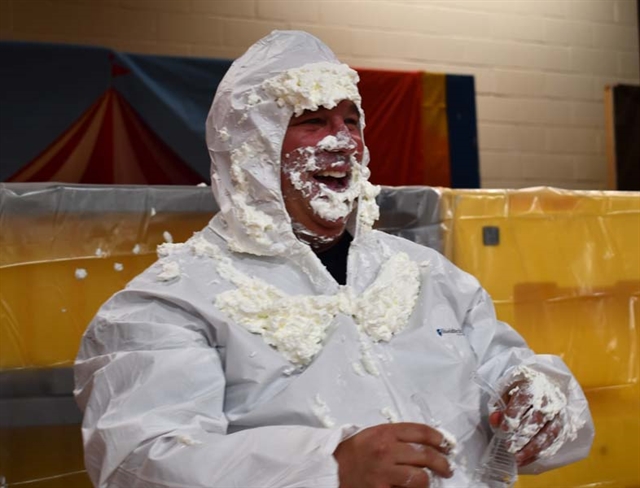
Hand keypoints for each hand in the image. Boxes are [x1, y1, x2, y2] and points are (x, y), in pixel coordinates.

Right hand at [333, 422, 453, 487]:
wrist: (332, 468)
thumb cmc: (357, 450)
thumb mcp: (375, 433)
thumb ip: (399, 435)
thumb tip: (429, 443)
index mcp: (386, 432)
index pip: (421, 432)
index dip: (439, 439)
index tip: (446, 445)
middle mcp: (386, 450)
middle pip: (426, 455)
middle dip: (442, 463)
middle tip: (447, 468)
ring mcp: (384, 472)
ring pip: (420, 478)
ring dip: (428, 480)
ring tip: (430, 481)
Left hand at [489, 378, 565, 466]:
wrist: (546, 386)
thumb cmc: (521, 389)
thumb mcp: (506, 390)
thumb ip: (499, 404)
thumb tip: (494, 419)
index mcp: (533, 384)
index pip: (524, 399)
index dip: (514, 414)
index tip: (503, 429)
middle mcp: (549, 399)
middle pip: (538, 418)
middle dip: (523, 435)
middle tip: (509, 446)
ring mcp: (559, 413)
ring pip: (549, 433)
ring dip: (533, 448)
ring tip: (517, 458)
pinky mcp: (564, 426)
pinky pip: (554, 442)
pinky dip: (539, 453)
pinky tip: (526, 460)